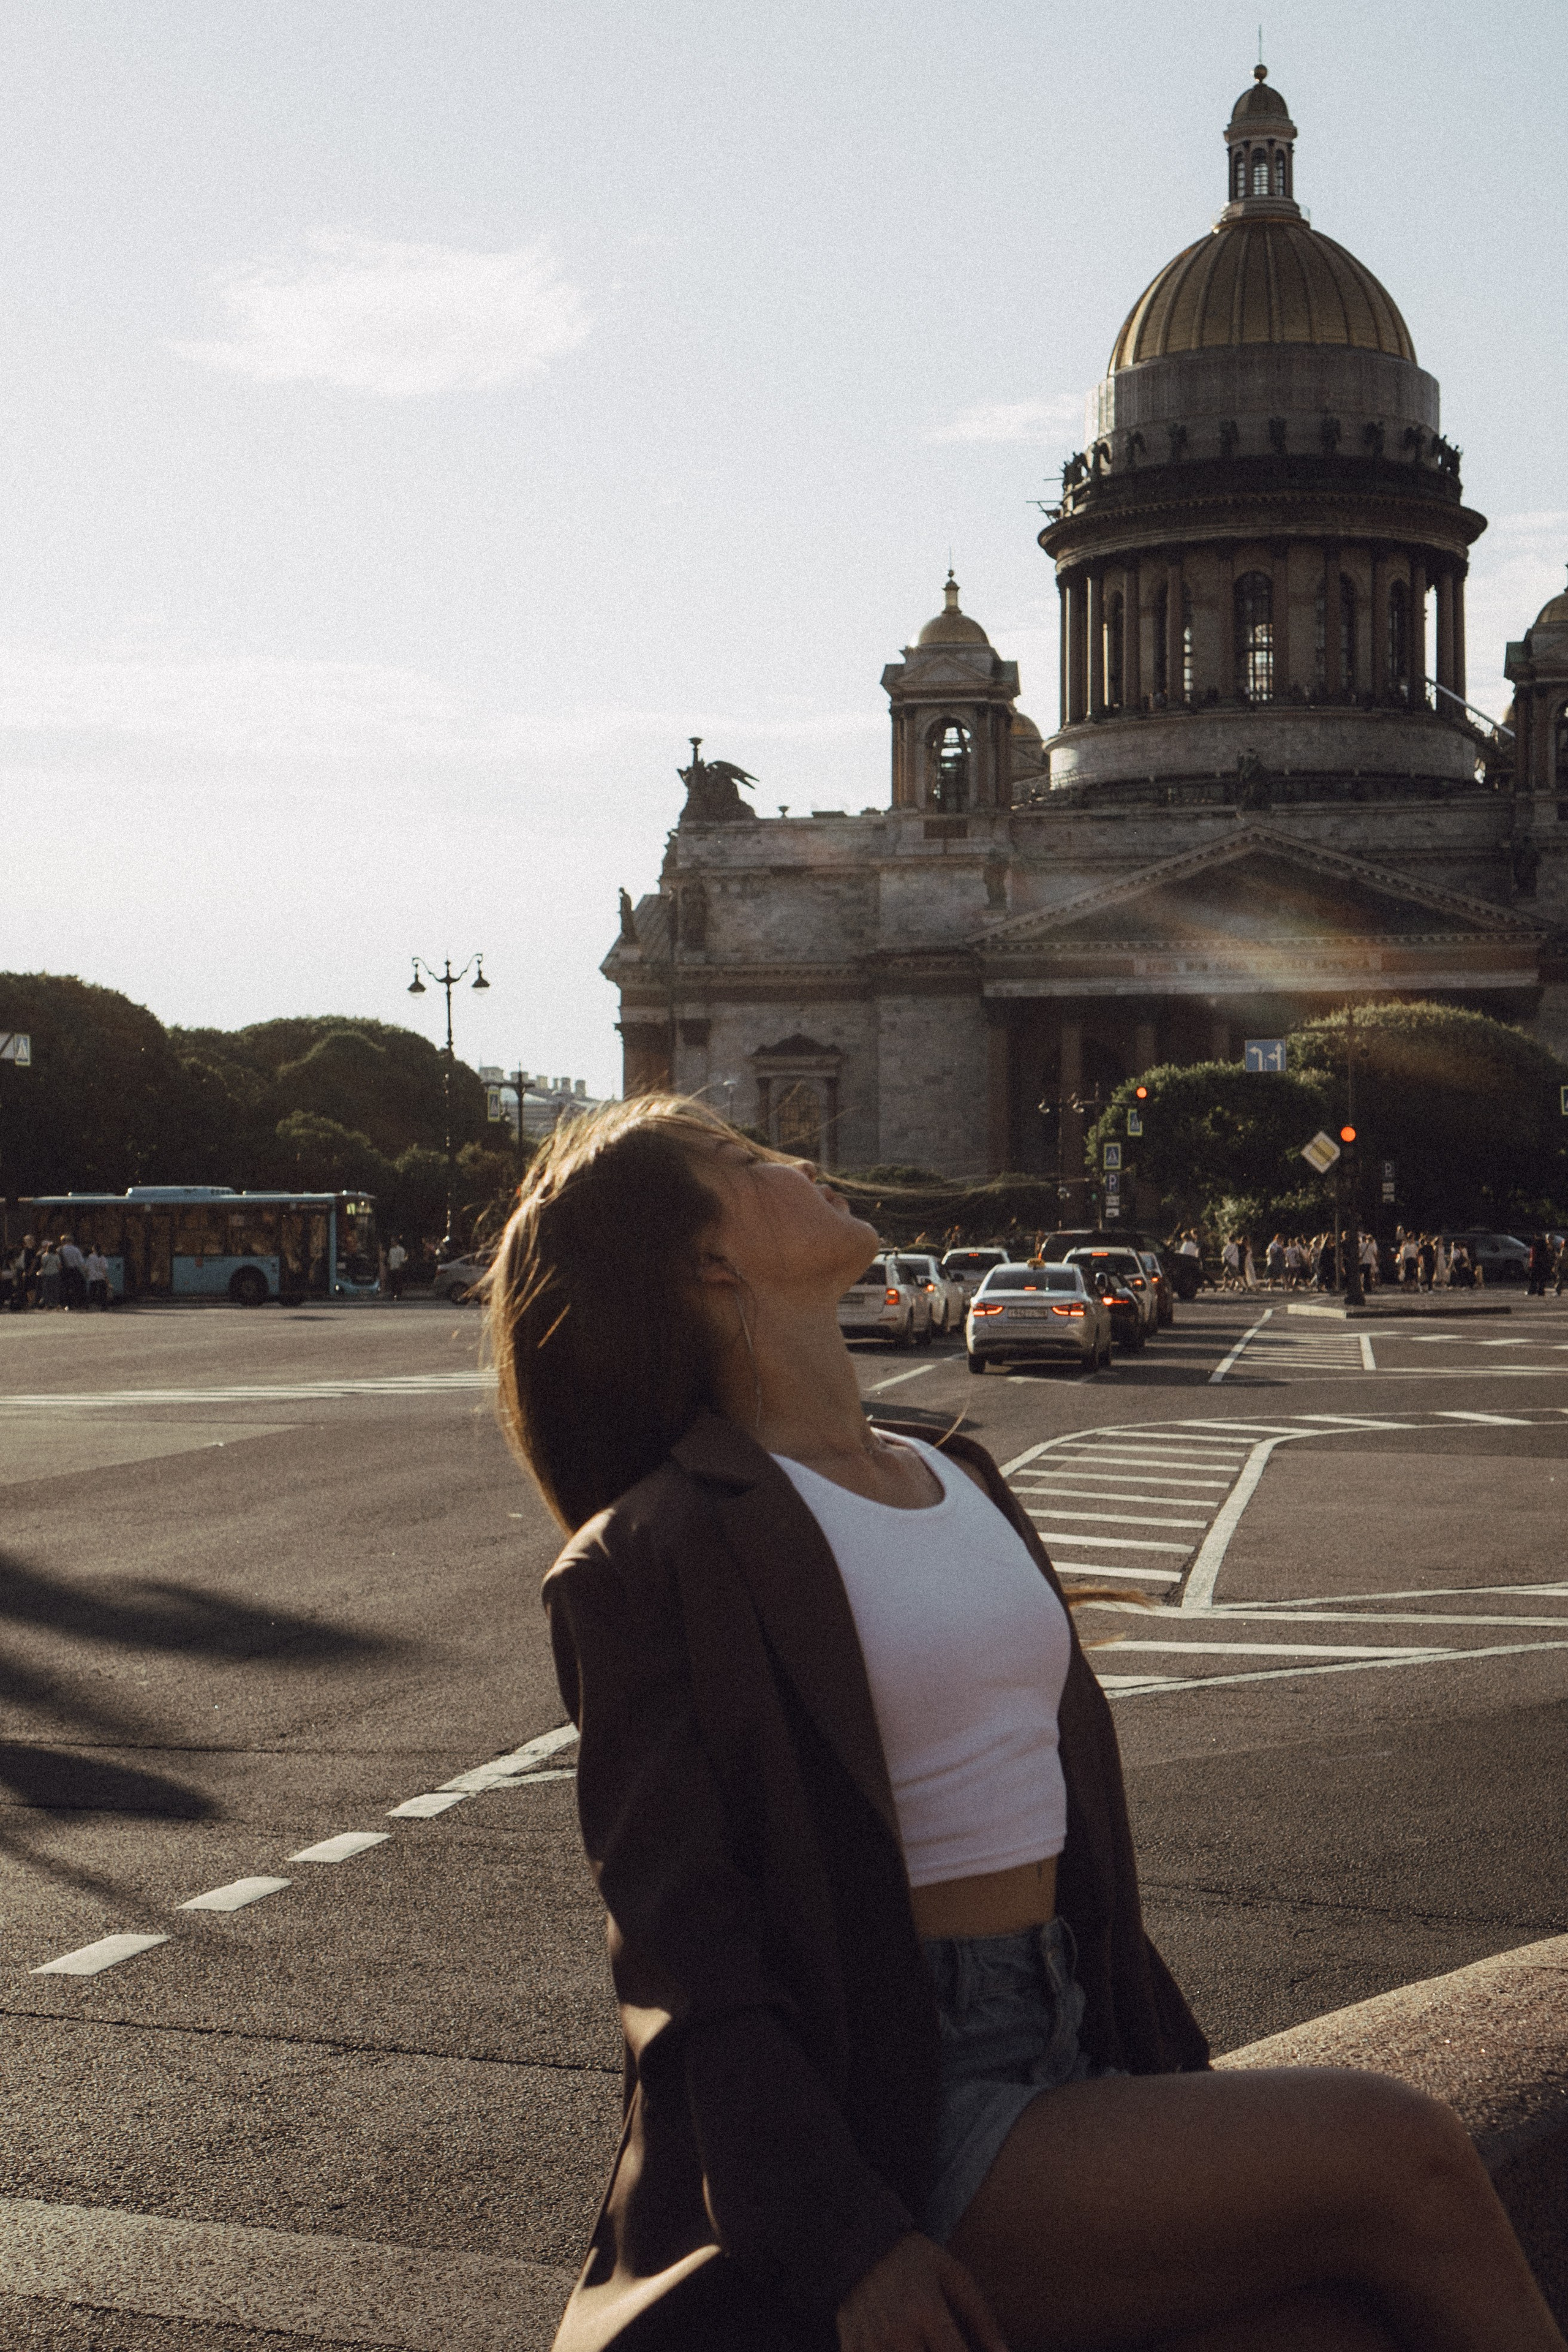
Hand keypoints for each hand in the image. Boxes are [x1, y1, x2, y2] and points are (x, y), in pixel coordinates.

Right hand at [836, 2232, 1009, 2351]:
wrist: (859, 2242)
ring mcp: (872, 2344)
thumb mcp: (952, 2274)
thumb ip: (981, 2316)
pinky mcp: (851, 2348)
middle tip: (940, 2342)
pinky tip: (899, 2345)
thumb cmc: (913, 2260)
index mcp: (928, 2312)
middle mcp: (899, 2332)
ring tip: (923, 2343)